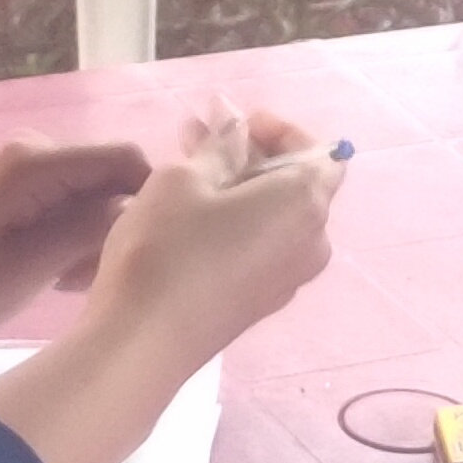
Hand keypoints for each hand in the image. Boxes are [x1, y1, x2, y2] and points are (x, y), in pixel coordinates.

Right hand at [0, 105, 344, 462]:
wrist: (144, 341)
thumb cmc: (167, 247)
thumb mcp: (184, 179)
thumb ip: (219, 147)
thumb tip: (235, 125)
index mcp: (306, 204)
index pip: (319, 152)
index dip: (278, 130)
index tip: (235, 122)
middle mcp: (312, 242)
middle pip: (296, 185)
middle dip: (250, 155)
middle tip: (198, 137)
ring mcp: (288, 279)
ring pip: (273, 217)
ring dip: (238, 187)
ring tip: (185, 168)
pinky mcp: (260, 303)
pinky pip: (260, 247)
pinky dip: (235, 222)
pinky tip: (190, 214)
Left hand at [0, 138, 151, 346]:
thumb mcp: (26, 268)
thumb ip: (85, 232)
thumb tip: (138, 210)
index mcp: (36, 162)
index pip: (126, 160)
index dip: (148, 203)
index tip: (144, 252)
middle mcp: (36, 152)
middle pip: (112, 180)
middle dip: (116, 228)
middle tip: (93, 279)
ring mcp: (27, 169)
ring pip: (94, 198)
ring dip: (93, 240)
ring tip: (68, 284)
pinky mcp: (20, 189)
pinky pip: (69, 206)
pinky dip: (72, 240)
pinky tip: (55, 276)